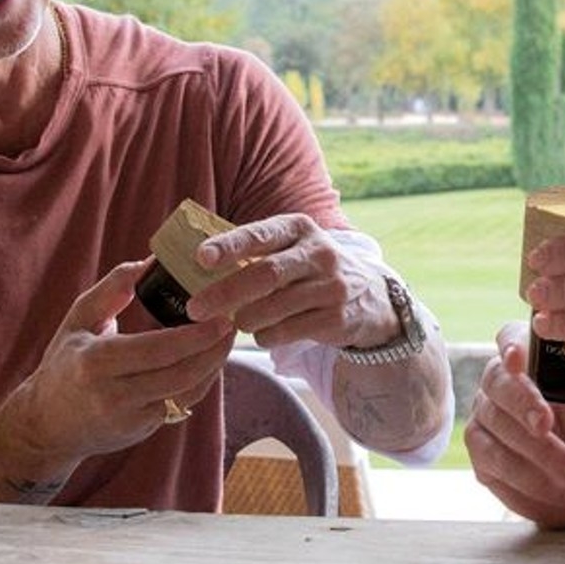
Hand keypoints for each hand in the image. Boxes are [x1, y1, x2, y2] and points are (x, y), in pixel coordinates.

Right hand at [5, 260, 234, 463]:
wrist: (48, 425)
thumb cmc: (64, 364)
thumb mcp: (78, 320)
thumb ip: (112, 290)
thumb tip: (147, 262)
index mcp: (96, 363)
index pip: (156, 350)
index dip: (194, 336)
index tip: (219, 315)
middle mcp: (114, 395)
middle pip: (179, 374)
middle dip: (212, 350)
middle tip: (233, 322)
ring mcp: (131, 418)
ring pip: (186, 393)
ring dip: (213, 366)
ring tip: (227, 338)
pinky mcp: (144, 430)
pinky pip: (182, 404)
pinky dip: (201, 381)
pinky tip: (210, 359)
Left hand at [185, 213, 394, 351]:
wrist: (369, 295)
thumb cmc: (308, 268)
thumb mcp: (290, 246)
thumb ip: (253, 250)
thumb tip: (195, 263)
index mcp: (299, 228)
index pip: (260, 234)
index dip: (229, 246)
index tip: (200, 257)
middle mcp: (319, 253)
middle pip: (264, 274)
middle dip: (224, 293)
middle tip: (195, 308)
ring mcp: (331, 286)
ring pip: (273, 307)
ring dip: (245, 319)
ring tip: (235, 321)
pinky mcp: (336, 317)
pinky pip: (287, 331)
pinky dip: (266, 335)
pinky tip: (263, 333)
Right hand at [464, 322, 564, 527]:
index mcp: (539, 356)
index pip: (512, 336)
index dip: (511, 345)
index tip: (519, 360)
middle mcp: (506, 381)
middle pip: (497, 381)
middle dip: (522, 404)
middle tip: (546, 427)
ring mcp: (489, 417)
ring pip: (496, 426)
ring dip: (539, 453)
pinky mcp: (484, 456)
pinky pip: (493, 461)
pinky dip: (529, 478)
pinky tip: (562, 490)